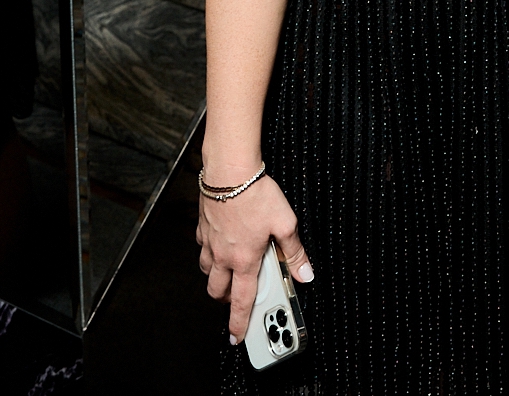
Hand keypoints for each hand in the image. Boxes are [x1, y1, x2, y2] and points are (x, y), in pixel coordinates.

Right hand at [196, 173, 312, 343]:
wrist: (229, 172)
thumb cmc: (255, 195)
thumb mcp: (286, 223)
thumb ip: (295, 251)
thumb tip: (305, 272)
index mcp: (245, 260)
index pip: (242, 301)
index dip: (239, 323)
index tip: (236, 337)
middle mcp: (223, 256)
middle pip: (218, 291)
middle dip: (226, 301)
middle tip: (237, 299)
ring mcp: (210, 242)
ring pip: (206, 271)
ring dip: (216, 277)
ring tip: (229, 272)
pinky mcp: (203, 227)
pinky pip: (202, 248)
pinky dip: (209, 252)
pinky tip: (219, 243)